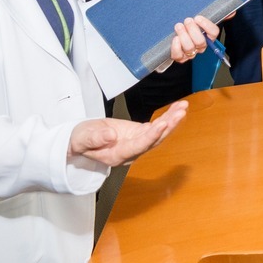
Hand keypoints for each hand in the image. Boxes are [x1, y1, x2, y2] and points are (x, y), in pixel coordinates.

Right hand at [68, 100, 187, 166]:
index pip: (138, 146)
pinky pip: (156, 127)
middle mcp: (131, 151)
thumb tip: (110, 136)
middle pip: (154, 140)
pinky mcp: (139, 134)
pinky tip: (177, 108)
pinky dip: (167, 117)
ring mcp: (137, 143)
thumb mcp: (82, 138)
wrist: (81, 140)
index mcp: (117, 155)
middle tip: (180, 112)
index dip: (151, 136)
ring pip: (158, 134)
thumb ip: (95, 139)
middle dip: (168, 126)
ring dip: (172, 120)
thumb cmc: (80, 140)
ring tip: (182, 107)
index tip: (162, 124)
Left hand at [169, 16, 218, 62]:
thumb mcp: (201, 18)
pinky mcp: (180, 57)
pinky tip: (175, 38)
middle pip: (200, 42)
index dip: (206, 25)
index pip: (213, 32)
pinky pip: (179, 56)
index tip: (198, 17)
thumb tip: (231, 13)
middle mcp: (201, 46)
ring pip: (189, 48)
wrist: (178, 30)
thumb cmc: (191, 24)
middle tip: (187, 20)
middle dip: (193, 30)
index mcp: (209, 36)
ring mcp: (191, 52)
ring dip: (183, 36)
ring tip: (179, 26)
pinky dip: (176, 47)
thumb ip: (216, 14)